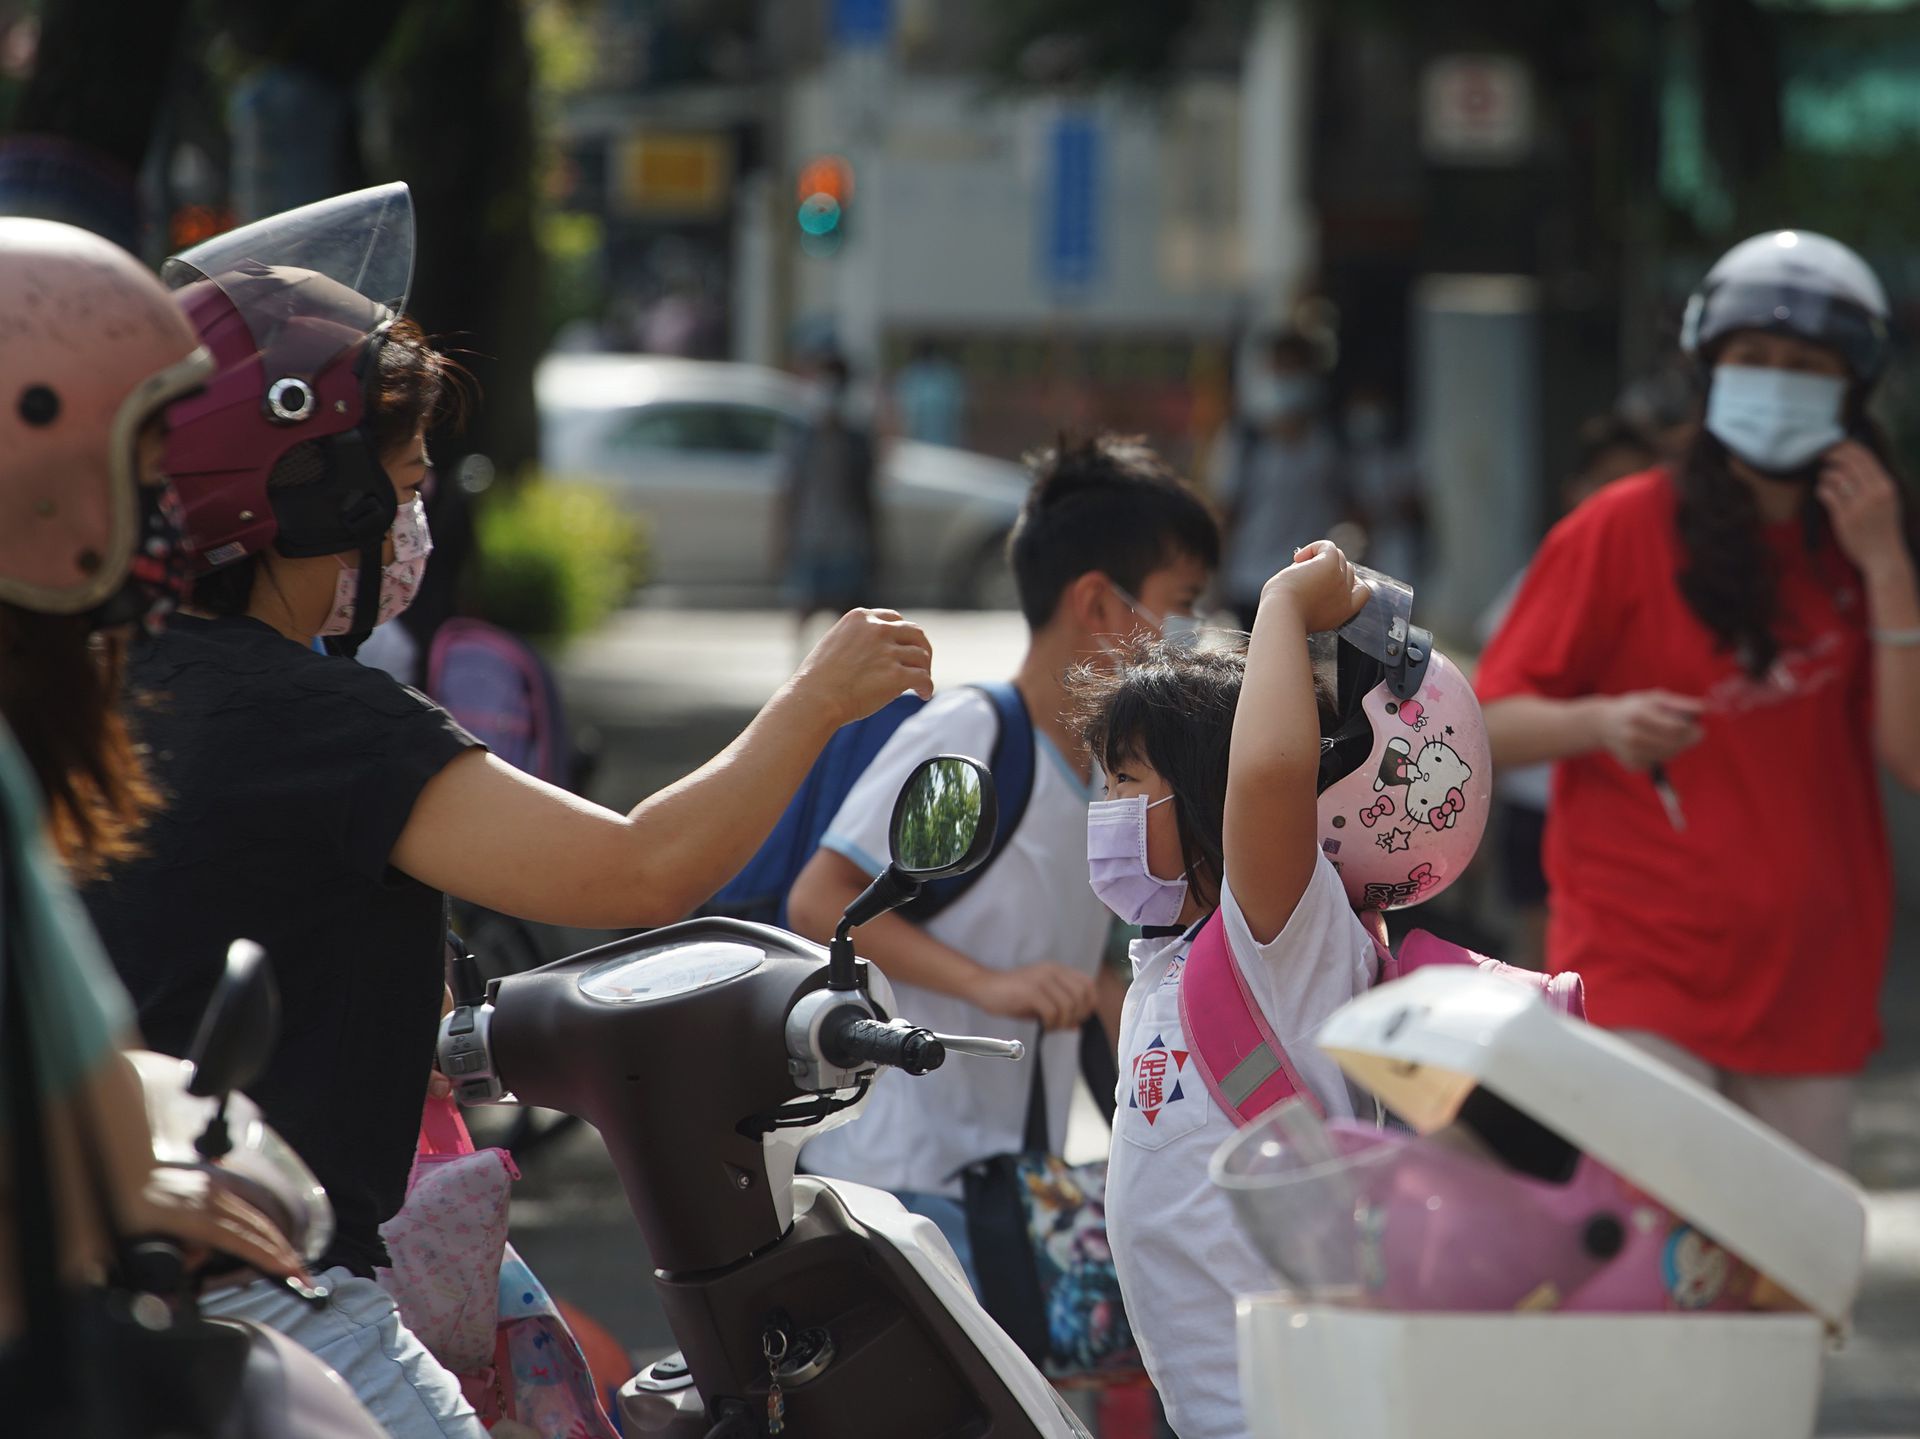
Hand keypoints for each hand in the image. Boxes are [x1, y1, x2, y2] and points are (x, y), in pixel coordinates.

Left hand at [124, 1164, 310, 1289]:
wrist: (110, 1158)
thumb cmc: (112, 1205)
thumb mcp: (122, 1251)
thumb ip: (146, 1281)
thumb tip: (170, 1302)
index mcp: (193, 1215)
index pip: (242, 1240)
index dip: (269, 1257)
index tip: (291, 1271)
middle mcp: (210, 1197)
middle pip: (258, 1227)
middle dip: (282, 1252)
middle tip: (301, 1273)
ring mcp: (212, 1185)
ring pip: (251, 1217)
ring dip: (263, 1242)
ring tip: (259, 1263)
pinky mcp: (209, 1178)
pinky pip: (240, 1205)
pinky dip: (251, 1225)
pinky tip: (250, 1237)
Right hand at [792, 608, 933, 725]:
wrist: (814, 699)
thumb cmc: (819, 680)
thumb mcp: (836, 644)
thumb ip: (859, 640)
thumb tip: (882, 652)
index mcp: (861, 618)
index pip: (894, 619)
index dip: (904, 635)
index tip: (905, 648)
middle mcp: (877, 629)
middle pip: (915, 633)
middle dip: (921, 649)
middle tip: (921, 666)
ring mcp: (887, 651)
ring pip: (922, 656)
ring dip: (924, 670)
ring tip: (921, 685)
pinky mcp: (896, 675)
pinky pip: (923, 678)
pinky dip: (927, 687)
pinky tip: (923, 695)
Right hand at [979, 962, 1096, 1031]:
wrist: (984, 987)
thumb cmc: (1011, 996)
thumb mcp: (1040, 1002)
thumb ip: (1060, 1011)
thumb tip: (1078, 1027)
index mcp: (1056, 970)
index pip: (1088, 984)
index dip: (1090, 1003)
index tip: (1080, 1017)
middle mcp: (1052, 971)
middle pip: (1081, 995)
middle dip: (1078, 1015)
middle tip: (1065, 1025)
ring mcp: (1041, 980)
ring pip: (1068, 1005)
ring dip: (1063, 1022)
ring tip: (1052, 1027)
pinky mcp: (1030, 991)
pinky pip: (1052, 1012)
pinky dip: (1051, 1024)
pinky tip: (1044, 1027)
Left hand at [1261, 540, 1372, 632]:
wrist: (1281, 617)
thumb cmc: (1282, 616)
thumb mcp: (1305, 610)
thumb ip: (1316, 595)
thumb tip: (1312, 567)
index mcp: (1342, 613)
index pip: (1362, 592)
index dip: (1351, 582)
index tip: (1330, 582)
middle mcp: (1345, 597)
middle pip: (1346, 570)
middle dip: (1326, 570)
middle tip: (1302, 579)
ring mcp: (1340, 580)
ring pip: (1337, 556)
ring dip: (1317, 559)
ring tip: (1296, 570)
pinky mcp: (1330, 565)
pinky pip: (1327, 546)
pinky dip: (1314, 548)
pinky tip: (1298, 558)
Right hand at [1595, 690, 1703, 769]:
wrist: (1602, 725)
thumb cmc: (1634, 707)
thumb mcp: (1654, 698)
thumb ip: (1680, 703)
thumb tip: (1705, 709)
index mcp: (1639, 715)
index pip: (1675, 729)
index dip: (1692, 730)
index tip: (1700, 728)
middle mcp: (1632, 736)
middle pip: (1674, 744)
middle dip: (1689, 740)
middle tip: (1697, 734)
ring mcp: (1631, 753)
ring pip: (1669, 755)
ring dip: (1678, 747)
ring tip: (1673, 737)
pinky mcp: (1633, 765)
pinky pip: (1659, 763)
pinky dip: (1663, 755)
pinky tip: (1656, 746)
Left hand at [1818, 442, 1910, 580]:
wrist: (1883, 557)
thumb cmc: (1883, 528)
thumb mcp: (1887, 501)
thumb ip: (1875, 483)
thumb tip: (1856, 463)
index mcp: (1886, 486)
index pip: (1865, 457)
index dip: (1848, 447)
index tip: (1835, 444)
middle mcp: (1875, 493)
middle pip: (1849, 463)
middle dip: (1832, 455)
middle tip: (1820, 454)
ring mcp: (1859, 505)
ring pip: (1836, 477)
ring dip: (1825, 474)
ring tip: (1824, 478)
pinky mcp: (1844, 518)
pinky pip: (1827, 494)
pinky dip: (1821, 489)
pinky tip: (1821, 492)